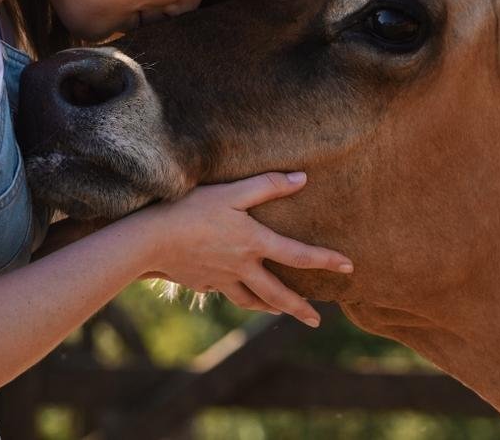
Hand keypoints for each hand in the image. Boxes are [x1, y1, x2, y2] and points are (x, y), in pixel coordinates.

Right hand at [135, 171, 351, 326]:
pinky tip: (236, 293)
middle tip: (316, 321)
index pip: (298, 254)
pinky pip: (225, 293)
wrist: (150, 239)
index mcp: (254, 243)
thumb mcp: (231, 191)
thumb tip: (302, 178)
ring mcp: (222, 279)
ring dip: (270, 307)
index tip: (348, 267)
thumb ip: (267, 186)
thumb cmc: (191, 209)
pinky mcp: (203, 283)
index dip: (326, 260)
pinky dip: (237, 296)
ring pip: (252, 300)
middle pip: (278, 294)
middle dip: (300, 308)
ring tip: (280, 312)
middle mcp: (242, 267)